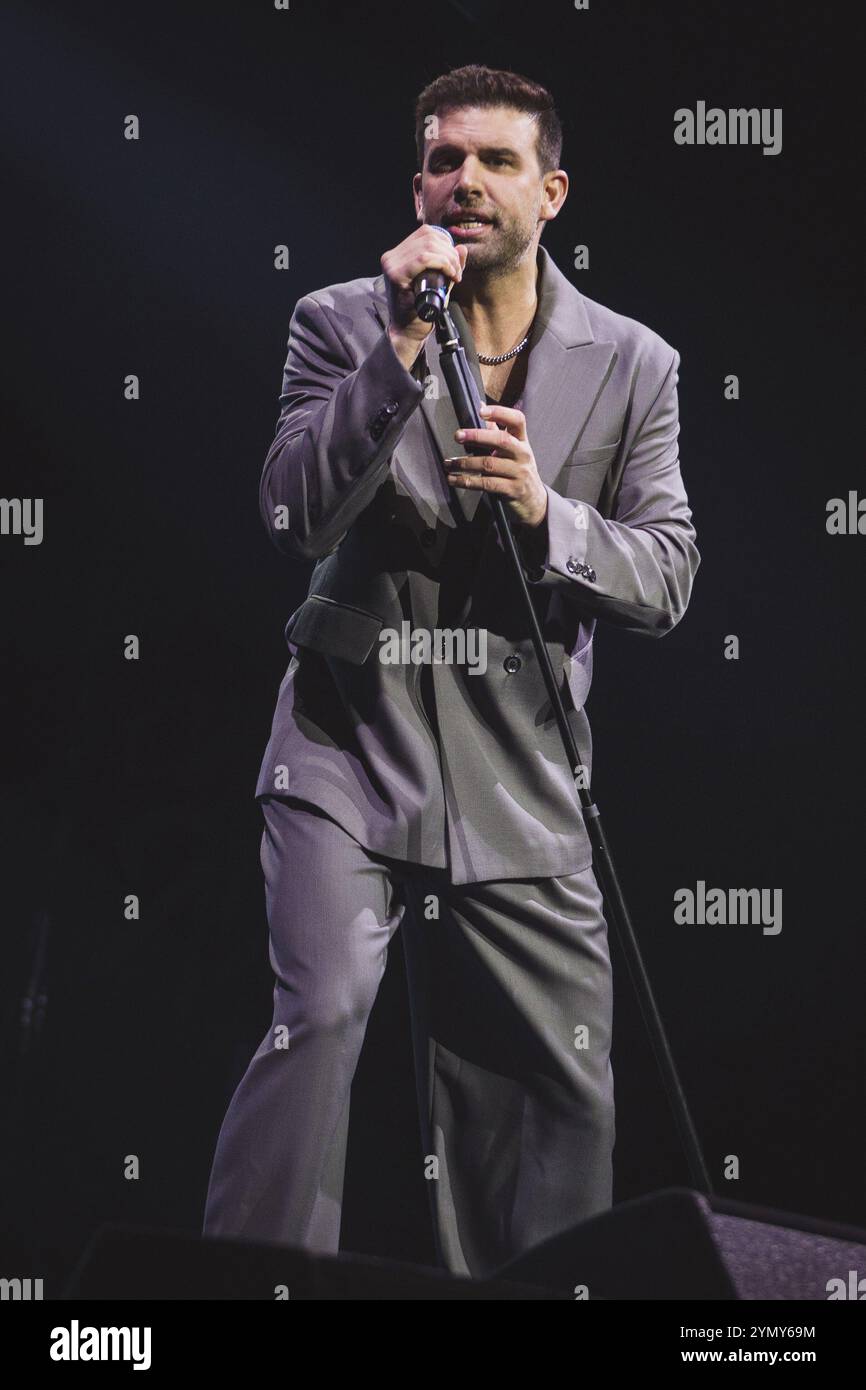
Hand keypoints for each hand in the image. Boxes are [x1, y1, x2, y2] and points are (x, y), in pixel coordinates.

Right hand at [381, 226, 468, 344]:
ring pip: (428, 246)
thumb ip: (449, 265)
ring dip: (448, 259)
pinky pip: (423, 259)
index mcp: (399, 254)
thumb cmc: (421, 310)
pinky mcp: (396, 275)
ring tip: (454, 275)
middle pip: (429, 237)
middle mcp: (392, 256)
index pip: (426, 233)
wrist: (407, 332)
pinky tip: (449, 275)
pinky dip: (441, 264)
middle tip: (457, 272)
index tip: (455, 263)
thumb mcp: (439, 283)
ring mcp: (391, 264)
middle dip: (450, 253)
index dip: (446, 243)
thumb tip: (462, 248)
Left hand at [443, 402, 548, 527]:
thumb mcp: (512, 450)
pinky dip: (467, 481)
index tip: (481, 410)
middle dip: (477, 436)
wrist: (534, 501)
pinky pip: (486, 484)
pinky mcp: (511, 490)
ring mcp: (519, 473)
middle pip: (501, 440)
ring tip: (448, 463)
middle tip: (457, 436)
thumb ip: (496, 430)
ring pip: (489, 464)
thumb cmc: (518, 470)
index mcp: (522, 441)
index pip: (517, 420)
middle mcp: (523, 454)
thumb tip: (480, 405)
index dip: (500, 413)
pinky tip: (453, 479)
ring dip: (464, 463)